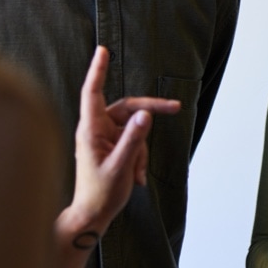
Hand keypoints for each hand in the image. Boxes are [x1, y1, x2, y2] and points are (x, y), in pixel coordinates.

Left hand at [59, 46, 180, 236]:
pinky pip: (134, 140)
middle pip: (127, 107)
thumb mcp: (121, 166)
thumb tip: (146, 114)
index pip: (92, 92)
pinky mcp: (112, 144)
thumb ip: (134, 139)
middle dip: (150, 111)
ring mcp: (105, 136)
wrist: (93, 216)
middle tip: (176, 107)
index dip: (98, 70)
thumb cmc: (100, 193)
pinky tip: (136, 177)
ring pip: (134, 127)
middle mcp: (97, 128)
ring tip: (137, 173)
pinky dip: (139, 156)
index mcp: (91, 130)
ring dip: (141, 149)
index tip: (102, 50)